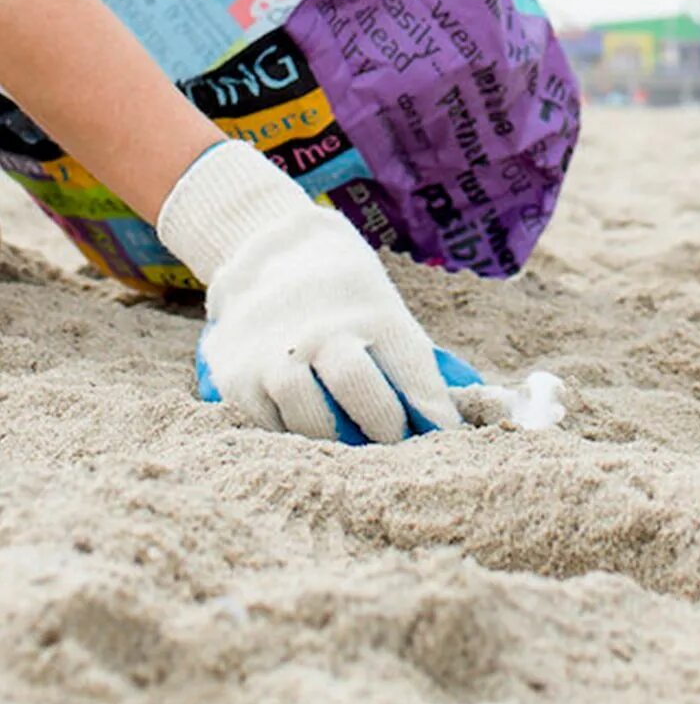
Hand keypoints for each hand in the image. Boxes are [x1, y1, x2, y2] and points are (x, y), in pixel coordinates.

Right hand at [158, 142, 460, 442]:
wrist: (275, 258)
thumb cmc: (353, 304)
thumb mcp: (389, 315)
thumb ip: (414, 368)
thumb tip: (459, 421)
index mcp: (374, 314)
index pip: (411, 371)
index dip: (432, 411)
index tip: (446, 436)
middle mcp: (323, 331)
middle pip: (356, 385)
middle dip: (383, 426)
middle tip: (393, 444)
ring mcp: (275, 355)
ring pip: (308, 416)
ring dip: (336, 440)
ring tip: (351, 445)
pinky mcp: (236, 378)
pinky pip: (270, 427)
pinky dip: (294, 438)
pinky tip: (309, 433)